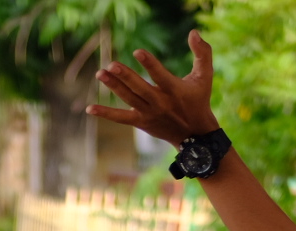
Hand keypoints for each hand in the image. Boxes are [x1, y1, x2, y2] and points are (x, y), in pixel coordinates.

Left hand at [89, 30, 220, 146]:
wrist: (195, 133)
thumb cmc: (199, 99)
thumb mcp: (205, 76)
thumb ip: (203, 53)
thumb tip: (194, 32)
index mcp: (174, 90)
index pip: (160, 76)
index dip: (149, 64)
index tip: (137, 52)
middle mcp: (160, 103)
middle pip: (140, 89)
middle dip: (125, 77)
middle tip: (111, 64)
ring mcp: (149, 113)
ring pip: (129, 99)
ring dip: (114, 87)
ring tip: (101, 74)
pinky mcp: (141, 122)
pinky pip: (121, 118)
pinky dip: (106, 113)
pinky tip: (90, 108)